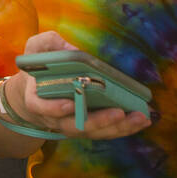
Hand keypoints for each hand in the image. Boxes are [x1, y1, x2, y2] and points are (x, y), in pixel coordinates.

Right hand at [3, 31, 152, 139]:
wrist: (34, 94)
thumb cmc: (38, 69)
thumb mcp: (36, 51)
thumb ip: (49, 45)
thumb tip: (74, 50)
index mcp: (36, 99)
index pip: (41, 108)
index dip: (54, 108)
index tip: (70, 104)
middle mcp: (54, 118)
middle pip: (75, 126)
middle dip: (99, 121)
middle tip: (119, 112)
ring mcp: (71, 126)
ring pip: (94, 132)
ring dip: (118, 127)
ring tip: (140, 117)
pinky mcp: (86, 128)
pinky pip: (104, 132)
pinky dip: (124, 128)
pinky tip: (141, 120)